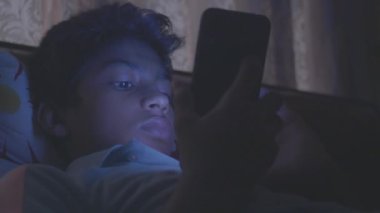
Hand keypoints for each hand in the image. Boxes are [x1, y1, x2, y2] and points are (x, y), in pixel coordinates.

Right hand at [174, 56, 282, 179]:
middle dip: (268, 98)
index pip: (248, 77)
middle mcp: (254, 118)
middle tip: (254, 105)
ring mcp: (265, 137)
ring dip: (268, 120)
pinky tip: (251, 149)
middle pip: (275, 99)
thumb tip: (178, 80)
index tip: (251, 60)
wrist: (212, 188)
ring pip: (277, 121)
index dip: (251, 64)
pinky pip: (273, 142)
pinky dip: (265, 142)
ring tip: (253, 128)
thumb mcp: (184, 125)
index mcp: (234, 106)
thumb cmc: (196, 154)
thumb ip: (183, 100)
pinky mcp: (270, 155)